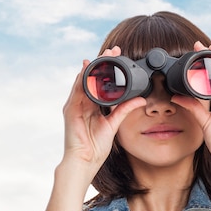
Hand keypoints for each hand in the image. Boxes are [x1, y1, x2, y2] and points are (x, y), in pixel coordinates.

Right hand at [61, 46, 145, 181]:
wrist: (84, 161)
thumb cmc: (95, 148)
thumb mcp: (113, 124)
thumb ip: (124, 110)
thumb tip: (141, 99)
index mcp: (92, 106)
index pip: (100, 83)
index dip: (109, 70)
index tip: (120, 56)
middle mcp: (82, 103)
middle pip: (92, 78)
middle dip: (102, 63)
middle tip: (113, 49)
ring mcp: (75, 106)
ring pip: (84, 80)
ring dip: (93, 66)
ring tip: (103, 55)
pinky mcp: (70, 110)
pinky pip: (76, 91)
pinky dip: (81, 79)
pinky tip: (87, 68)